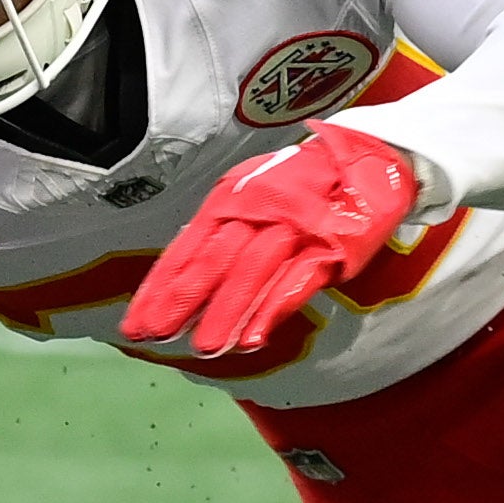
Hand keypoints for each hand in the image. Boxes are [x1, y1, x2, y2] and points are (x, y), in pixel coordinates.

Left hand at [119, 125, 420, 358]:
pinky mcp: (331, 244)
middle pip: (213, 260)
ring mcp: (294, 227)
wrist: (368, 153)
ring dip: (227, 311)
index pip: (186, 249)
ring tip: (205, 349)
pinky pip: (298, 278)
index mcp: (230, 200)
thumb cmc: (301, 185)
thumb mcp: (252, 197)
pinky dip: (275, 307)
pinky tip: (255, 338)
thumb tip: (177, 275)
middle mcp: (256, 210)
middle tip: (155, 336)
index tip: (135, 324)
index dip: (160, 288)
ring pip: (252, 271)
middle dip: (182, 300)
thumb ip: (218, 234)